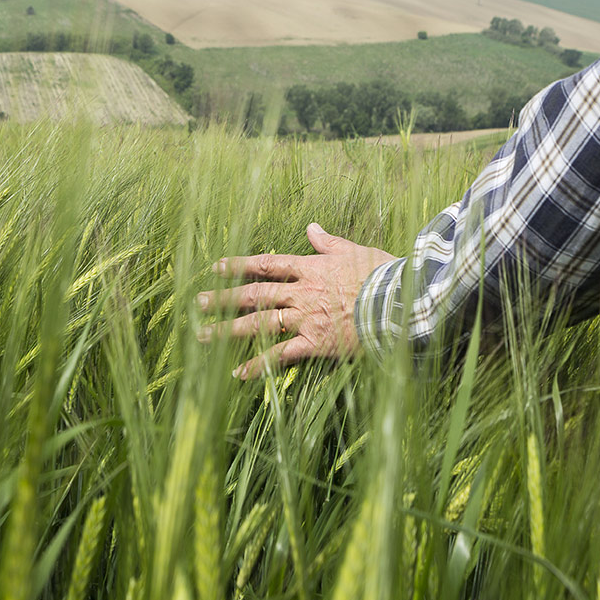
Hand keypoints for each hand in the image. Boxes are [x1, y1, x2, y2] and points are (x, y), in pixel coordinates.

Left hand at [196, 223, 395, 378]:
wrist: (400, 303)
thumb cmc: (382, 275)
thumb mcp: (354, 251)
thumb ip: (328, 242)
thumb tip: (311, 227)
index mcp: (310, 268)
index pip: (267, 264)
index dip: (240, 265)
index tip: (217, 267)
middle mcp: (301, 293)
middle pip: (255, 294)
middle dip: (225, 298)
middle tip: (200, 303)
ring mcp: (306, 319)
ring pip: (259, 323)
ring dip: (228, 330)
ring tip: (204, 336)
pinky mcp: (315, 343)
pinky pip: (280, 355)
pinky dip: (257, 364)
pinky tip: (237, 373)